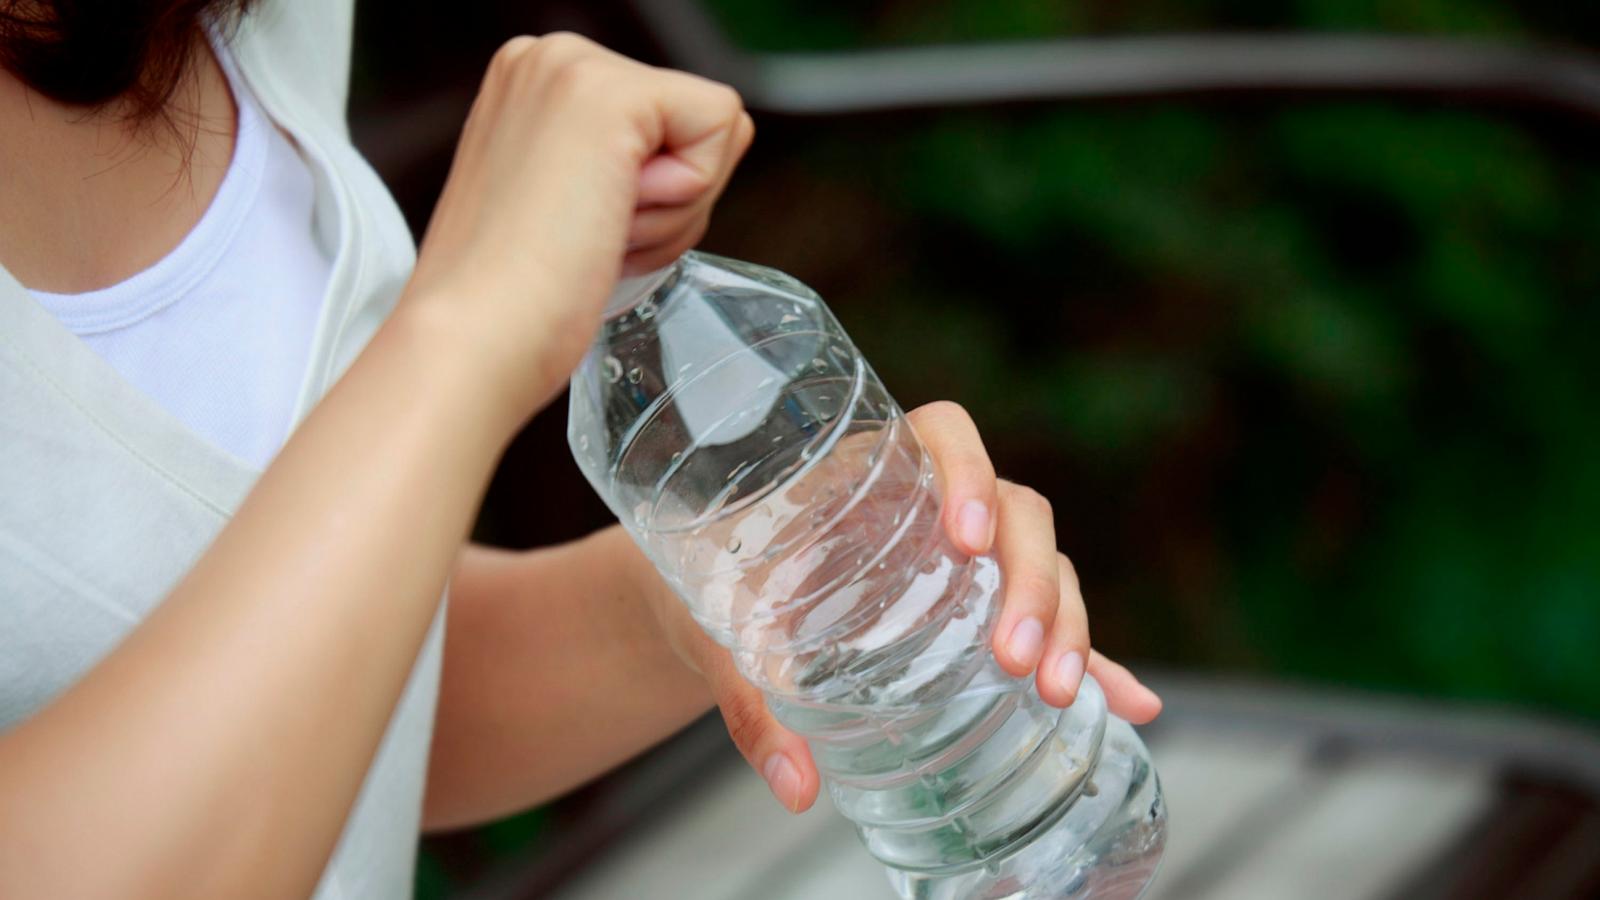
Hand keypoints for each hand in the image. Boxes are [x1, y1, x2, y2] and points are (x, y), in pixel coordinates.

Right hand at [401, 33, 753, 427]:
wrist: (475, 340)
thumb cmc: (512, 305)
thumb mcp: (565, 207)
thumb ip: (614, 170)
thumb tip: (678, 173)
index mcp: (537, 84)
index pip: (669, 123)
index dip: (658, 198)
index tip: (584, 230)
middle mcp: (551, 59)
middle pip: (699, 127)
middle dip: (671, 204)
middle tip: (590, 238)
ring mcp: (576, 68)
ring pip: (716, 132)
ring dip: (673, 211)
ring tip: (590, 235)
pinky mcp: (612, 94)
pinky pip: (721, 128)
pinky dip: (686, 197)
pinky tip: (612, 219)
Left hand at [646, 401, 1162, 812]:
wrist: (709, 594)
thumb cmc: (714, 583)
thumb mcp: (721, 632)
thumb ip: (750, 702)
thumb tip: (793, 786)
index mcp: (872, 468)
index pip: (945, 433)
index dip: (967, 472)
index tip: (964, 539)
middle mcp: (931, 502)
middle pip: (1016, 512)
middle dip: (1027, 582)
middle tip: (1011, 657)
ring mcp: (967, 555)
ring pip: (1043, 563)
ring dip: (1063, 622)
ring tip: (1050, 690)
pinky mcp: (980, 609)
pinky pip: (1049, 624)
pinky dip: (1093, 660)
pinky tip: (1130, 703)